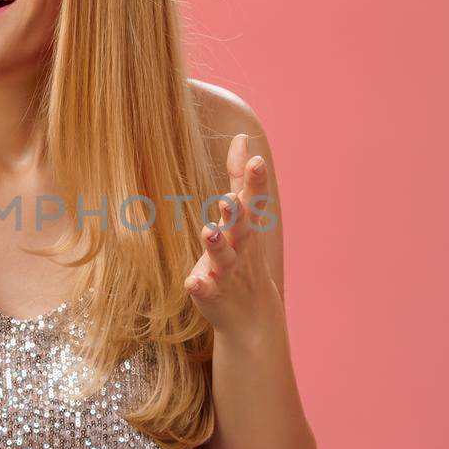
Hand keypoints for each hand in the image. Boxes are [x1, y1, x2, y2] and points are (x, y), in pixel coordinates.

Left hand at [184, 133, 282, 337]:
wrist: (251, 312)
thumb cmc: (244, 250)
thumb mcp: (245, 212)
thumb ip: (240, 176)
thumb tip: (243, 136)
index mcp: (248, 224)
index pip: (254, 199)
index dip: (255, 181)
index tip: (257, 160)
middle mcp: (241, 245)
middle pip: (241, 226)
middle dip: (237, 212)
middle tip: (230, 198)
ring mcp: (228, 270)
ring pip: (224, 257)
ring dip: (217, 245)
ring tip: (209, 232)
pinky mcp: (213, 292)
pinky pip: (207, 289)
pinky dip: (200, 286)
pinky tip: (192, 282)